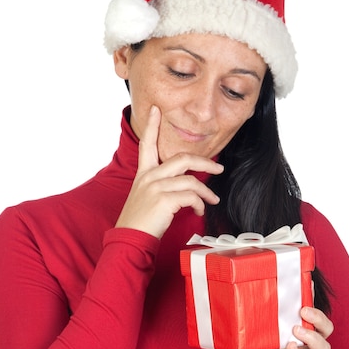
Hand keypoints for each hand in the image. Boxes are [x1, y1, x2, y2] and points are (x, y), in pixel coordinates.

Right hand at [115, 106, 223, 238]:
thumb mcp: (146, 196)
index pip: (147, 144)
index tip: (156, 109)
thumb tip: (186, 185)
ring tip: (212, 200)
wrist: (130, 238)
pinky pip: (191, 196)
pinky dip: (199, 204)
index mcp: (143, 174)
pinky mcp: (164, 200)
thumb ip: (162, 185)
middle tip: (218, 168)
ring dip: (206, 192)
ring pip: (191, 180)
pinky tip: (199, 211)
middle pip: (182, 159)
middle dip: (204, 162)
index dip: (152, 126)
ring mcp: (156, 187)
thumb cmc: (140, 220)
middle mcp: (149, 177)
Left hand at [250, 306, 333, 348]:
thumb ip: (258, 332)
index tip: (309, 283)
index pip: (311, 314)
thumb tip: (244, 314)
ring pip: (323, 346)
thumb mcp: (262, 346)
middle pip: (326, 328)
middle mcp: (310, 345)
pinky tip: (291, 348)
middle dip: (318, 317)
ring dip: (312, 336)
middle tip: (303, 311)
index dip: (312, 299)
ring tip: (296, 330)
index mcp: (302, 334)